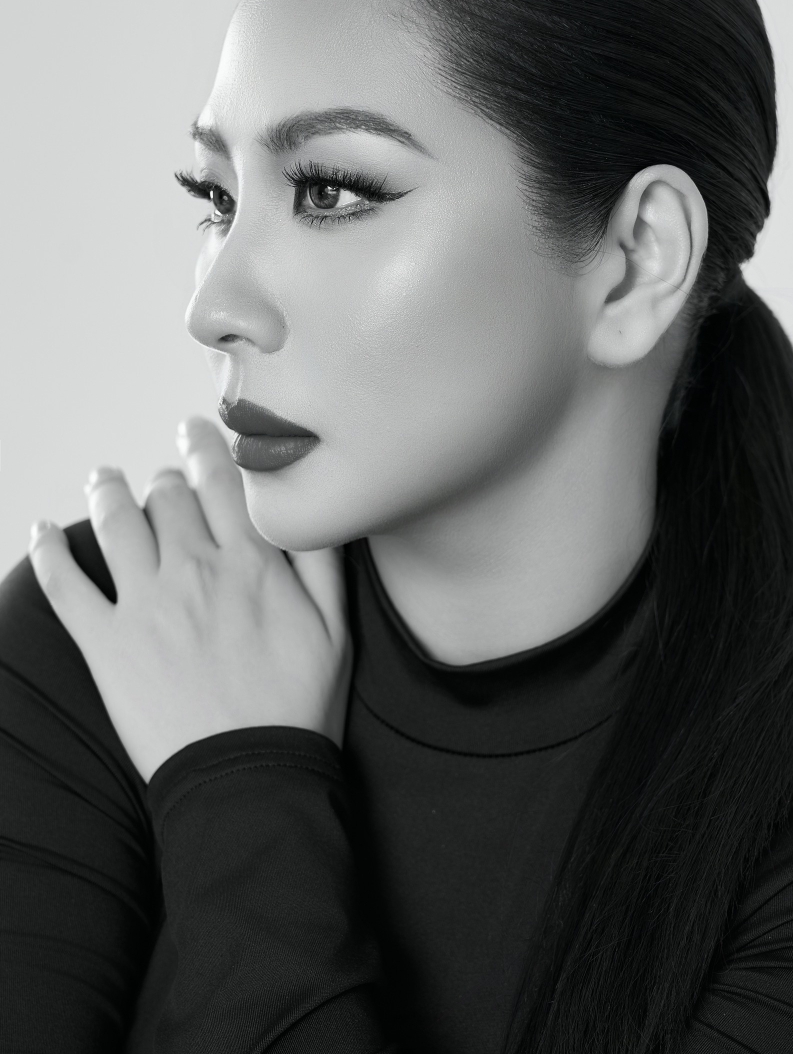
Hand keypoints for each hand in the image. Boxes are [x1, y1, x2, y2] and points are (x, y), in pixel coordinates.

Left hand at [27, 417, 351, 782]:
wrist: (248, 778)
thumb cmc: (298, 707)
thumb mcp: (336, 629)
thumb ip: (321, 561)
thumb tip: (312, 508)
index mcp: (250, 562)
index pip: (223, 482)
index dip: (208, 447)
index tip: (198, 430)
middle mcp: (193, 570)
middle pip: (167, 497)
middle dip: (164, 478)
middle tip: (163, 477)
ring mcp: (144, 604)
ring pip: (116, 523)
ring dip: (106, 492)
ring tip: (103, 478)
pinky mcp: (106, 643)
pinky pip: (65, 584)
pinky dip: (48, 550)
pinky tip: (41, 530)